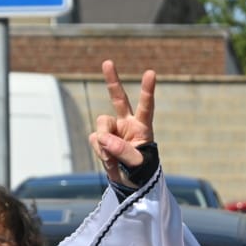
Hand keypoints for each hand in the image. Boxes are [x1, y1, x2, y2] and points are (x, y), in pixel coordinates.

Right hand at [88, 60, 155, 184]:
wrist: (130, 183)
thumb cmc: (141, 172)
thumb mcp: (138, 165)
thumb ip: (122, 150)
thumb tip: (103, 137)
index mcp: (142, 127)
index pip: (146, 106)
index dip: (147, 90)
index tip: (151, 73)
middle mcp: (127, 124)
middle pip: (119, 99)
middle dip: (112, 81)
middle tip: (108, 62)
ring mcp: (112, 130)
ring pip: (102, 126)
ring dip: (105, 142)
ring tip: (114, 158)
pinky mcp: (101, 137)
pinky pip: (95, 139)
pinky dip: (100, 151)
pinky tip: (109, 160)